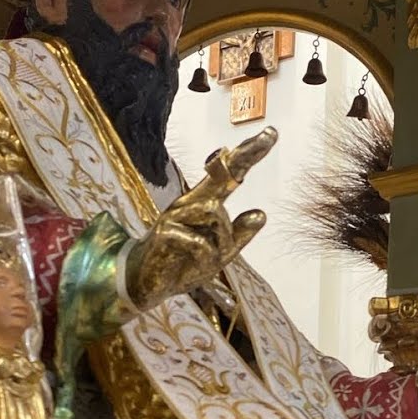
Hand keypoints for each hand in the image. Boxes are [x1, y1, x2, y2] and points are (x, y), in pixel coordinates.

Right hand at [124, 128, 274, 310]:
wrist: (146, 285)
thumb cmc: (183, 264)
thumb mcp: (219, 254)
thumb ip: (239, 235)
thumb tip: (260, 214)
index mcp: (204, 204)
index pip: (230, 175)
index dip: (249, 155)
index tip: (271, 134)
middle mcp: (190, 202)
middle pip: (221, 174)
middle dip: (246, 155)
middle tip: (271, 134)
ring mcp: (176, 213)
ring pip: (216, 213)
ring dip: (222, 242)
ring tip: (208, 261)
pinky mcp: (165, 230)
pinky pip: (200, 241)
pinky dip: (205, 256)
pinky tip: (195, 263)